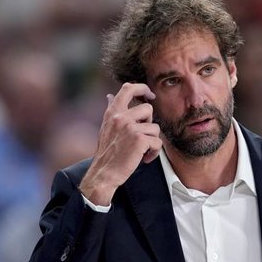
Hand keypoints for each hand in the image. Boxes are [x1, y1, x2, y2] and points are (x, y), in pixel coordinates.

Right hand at [79, 83, 162, 204]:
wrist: (104, 173)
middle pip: (148, 108)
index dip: (142, 88)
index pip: (128, 88)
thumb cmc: (107, 152)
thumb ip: (111, 111)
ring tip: (143, 150)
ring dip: (152, 141)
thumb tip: (109, 96)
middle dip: (150, 123)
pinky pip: (157, 142)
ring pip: (155, 127)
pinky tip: (145, 158)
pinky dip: (154, 152)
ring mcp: (130, 128)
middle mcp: (121, 117)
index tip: (149, 95)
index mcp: (113, 112)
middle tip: (143, 136)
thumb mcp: (106, 127)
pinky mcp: (140, 140)